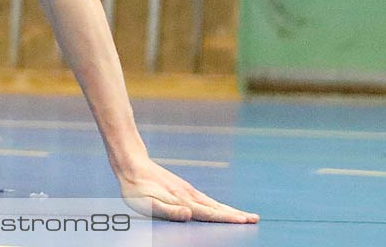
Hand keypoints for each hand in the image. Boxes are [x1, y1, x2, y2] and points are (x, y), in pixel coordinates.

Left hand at [117, 158, 257, 222]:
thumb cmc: (135, 187)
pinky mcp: (183, 188)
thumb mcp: (146, 203)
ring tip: (245, 215)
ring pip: (212, 203)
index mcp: (182, 202)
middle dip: (235, 215)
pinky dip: (218, 205)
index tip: (244, 221)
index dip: (226, 218)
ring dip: (230, 210)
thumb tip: (189, 215)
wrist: (130, 162)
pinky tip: (222, 208)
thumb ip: (168, 210)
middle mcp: (188, 196)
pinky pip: (205, 199)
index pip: (208, 213)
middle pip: (216, 207)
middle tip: (255, 219)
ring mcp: (186, 191)